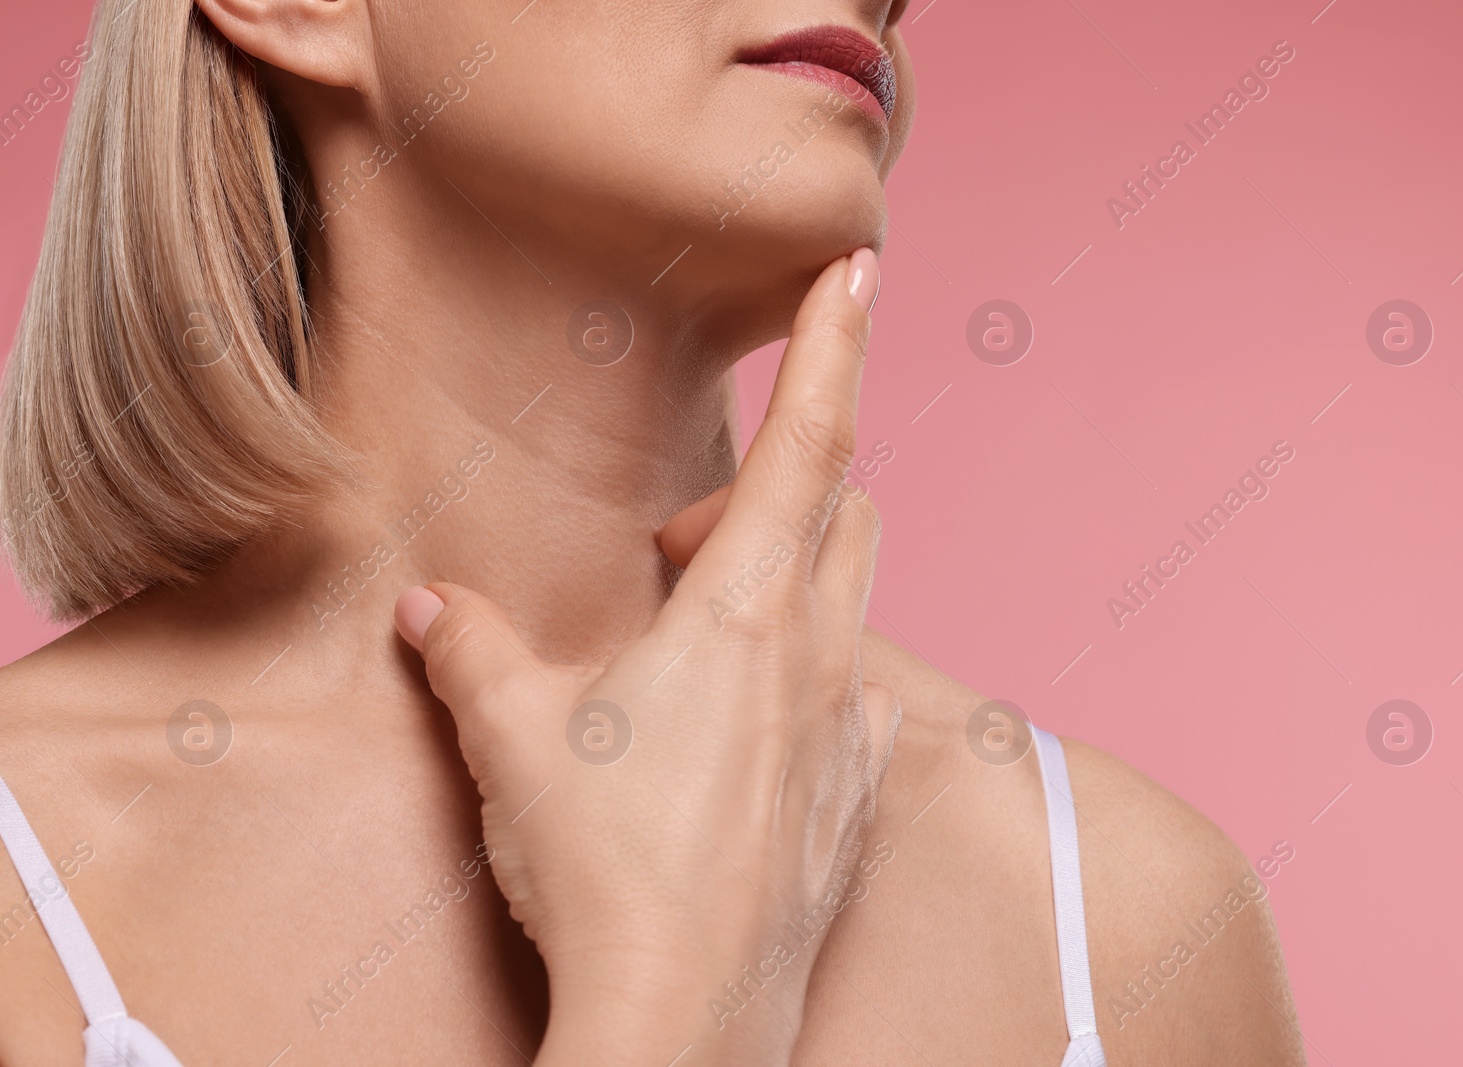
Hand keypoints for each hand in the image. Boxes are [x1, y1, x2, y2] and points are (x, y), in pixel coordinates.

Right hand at [394, 248, 894, 1065]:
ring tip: (699, 624)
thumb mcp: (514, 742)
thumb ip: (473, 655)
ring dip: (793, 574)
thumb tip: (429, 610)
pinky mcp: (854, 798)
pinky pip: (854, 696)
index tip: (863, 270)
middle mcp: (819, 657)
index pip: (808, 443)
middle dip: (778, 485)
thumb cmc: (604, 868)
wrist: (682, 1020)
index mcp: (745, 613)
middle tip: (676, 540)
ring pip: (852, 598)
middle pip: (844, 510)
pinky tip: (749, 719)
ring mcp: (849, 729)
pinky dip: (811, 670)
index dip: (833, 346)